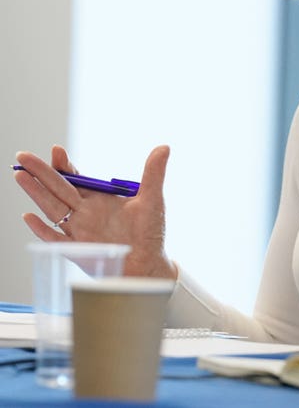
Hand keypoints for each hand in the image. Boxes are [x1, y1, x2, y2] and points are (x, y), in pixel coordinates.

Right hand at [14, 145, 176, 278]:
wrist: (149, 264)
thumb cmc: (150, 233)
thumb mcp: (153, 199)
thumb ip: (154, 174)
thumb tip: (164, 147)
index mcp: (99, 198)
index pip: (76, 178)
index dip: (65, 165)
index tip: (57, 150)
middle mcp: (85, 212)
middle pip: (57, 189)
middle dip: (41, 173)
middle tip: (23, 156)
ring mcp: (79, 231)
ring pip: (52, 209)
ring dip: (35, 194)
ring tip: (20, 176)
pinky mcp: (78, 251)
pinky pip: (56, 239)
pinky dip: (42, 230)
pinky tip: (29, 218)